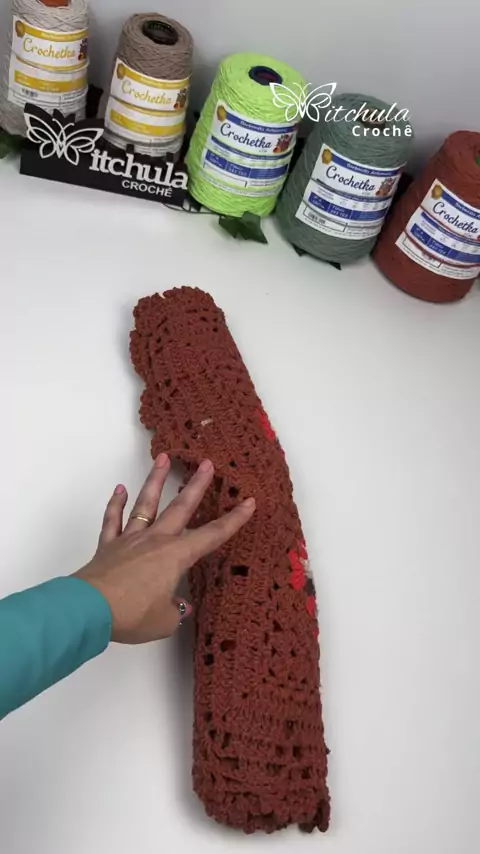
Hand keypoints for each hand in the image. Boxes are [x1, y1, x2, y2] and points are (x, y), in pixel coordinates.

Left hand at [74, 454, 254, 643]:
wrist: (89, 609)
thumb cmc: (133, 614)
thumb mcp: (164, 621)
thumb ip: (175, 611)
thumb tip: (179, 605)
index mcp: (176, 556)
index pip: (212, 535)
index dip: (233, 520)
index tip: (249, 502)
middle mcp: (156, 541)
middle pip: (180, 508)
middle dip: (197, 485)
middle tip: (207, 463)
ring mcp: (130, 540)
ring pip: (145, 504)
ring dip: (155, 481)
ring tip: (163, 458)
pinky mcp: (108, 546)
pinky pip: (113, 521)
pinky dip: (116, 504)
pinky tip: (120, 489)